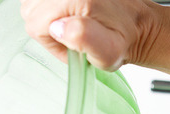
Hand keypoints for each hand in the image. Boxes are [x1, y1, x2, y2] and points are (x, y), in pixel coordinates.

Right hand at [20, 0, 159, 70]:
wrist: (138, 24)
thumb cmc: (122, 41)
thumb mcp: (107, 51)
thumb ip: (82, 38)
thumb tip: (59, 26)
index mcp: (77, 0)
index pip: (35, 23)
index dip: (49, 40)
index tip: (68, 42)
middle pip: (31, 9)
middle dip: (46, 25)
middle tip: (70, 33)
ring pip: (33, 2)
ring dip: (47, 15)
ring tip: (70, 23)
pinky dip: (51, 6)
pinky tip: (68, 13)